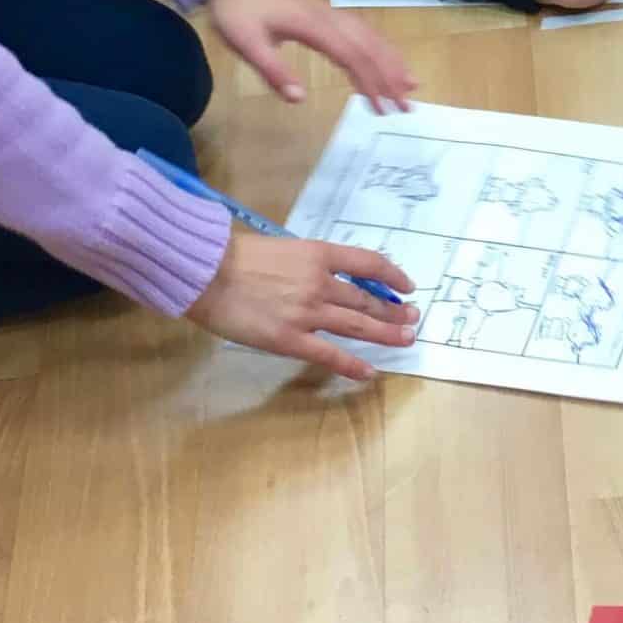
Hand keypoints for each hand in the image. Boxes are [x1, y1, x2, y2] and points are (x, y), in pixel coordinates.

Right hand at [184, 227, 418, 382]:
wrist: (209, 273)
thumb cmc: (239, 258)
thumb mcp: (284, 250)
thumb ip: (307, 264)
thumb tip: (326, 277)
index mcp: (318, 254)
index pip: (368, 261)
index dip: (392, 273)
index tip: (406, 284)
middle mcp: (320, 282)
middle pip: (367, 297)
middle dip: (393, 308)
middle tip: (413, 317)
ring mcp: (307, 312)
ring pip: (357, 324)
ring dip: (386, 332)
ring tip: (406, 338)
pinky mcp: (290, 339)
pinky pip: (329, 354)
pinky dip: (352, 364)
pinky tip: (370, 372)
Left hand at [208, 0, 415, 110]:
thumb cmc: (236, 14)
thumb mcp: (247, 45)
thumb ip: (274, 71)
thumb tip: (300, 100)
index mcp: (313, 26)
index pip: (351, 56)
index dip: (370, 82)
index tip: (384, 107)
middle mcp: (329, 17)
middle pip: (368, 46)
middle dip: (390, 74)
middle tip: (408, 103)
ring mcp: (329, 13)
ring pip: (369, 36)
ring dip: (391, 59)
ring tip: (411, 82)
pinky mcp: (325, 13)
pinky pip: (360, 29)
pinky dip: (378, 45)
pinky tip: (385, 56)